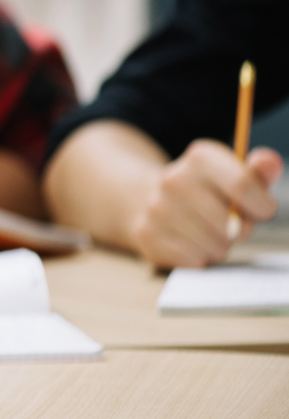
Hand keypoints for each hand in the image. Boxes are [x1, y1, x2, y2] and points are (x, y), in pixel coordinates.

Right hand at [130, 141, 282, 267]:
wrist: (149, 199)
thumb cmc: (206, 192)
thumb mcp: (234, 175)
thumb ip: (257, 173)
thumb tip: (271, 162)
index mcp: (200, 157)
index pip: (243, 185)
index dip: (262, 206)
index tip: (261, 209)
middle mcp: (173, 179)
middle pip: (232, 223)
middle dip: (240, 230)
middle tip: (230, 223)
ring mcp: (156, 208)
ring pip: (215, 246)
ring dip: (220, 246)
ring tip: (207, 233)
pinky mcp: (147, 234)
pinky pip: (194, 260)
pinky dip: (199, 257)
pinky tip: (189, 242)